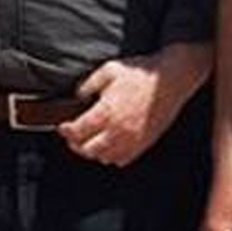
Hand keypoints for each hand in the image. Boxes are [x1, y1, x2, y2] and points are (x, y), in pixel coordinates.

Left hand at [59, 42, 210, 166]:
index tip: (62, 127)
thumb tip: (78, 95)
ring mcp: (132, 140)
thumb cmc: (140, 75)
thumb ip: (88, 84)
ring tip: (89, 142)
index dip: (66, 131)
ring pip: (105, 158)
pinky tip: (109, 146)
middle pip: (88, 150)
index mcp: (106, 113)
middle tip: (72, 137)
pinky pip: (122, 160)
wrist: (169, 81)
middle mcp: (118, 131)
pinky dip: (112, 156)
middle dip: (76, 144)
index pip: (78, 131)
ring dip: (93, 152)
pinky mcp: (143, 143)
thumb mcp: (109, 70)